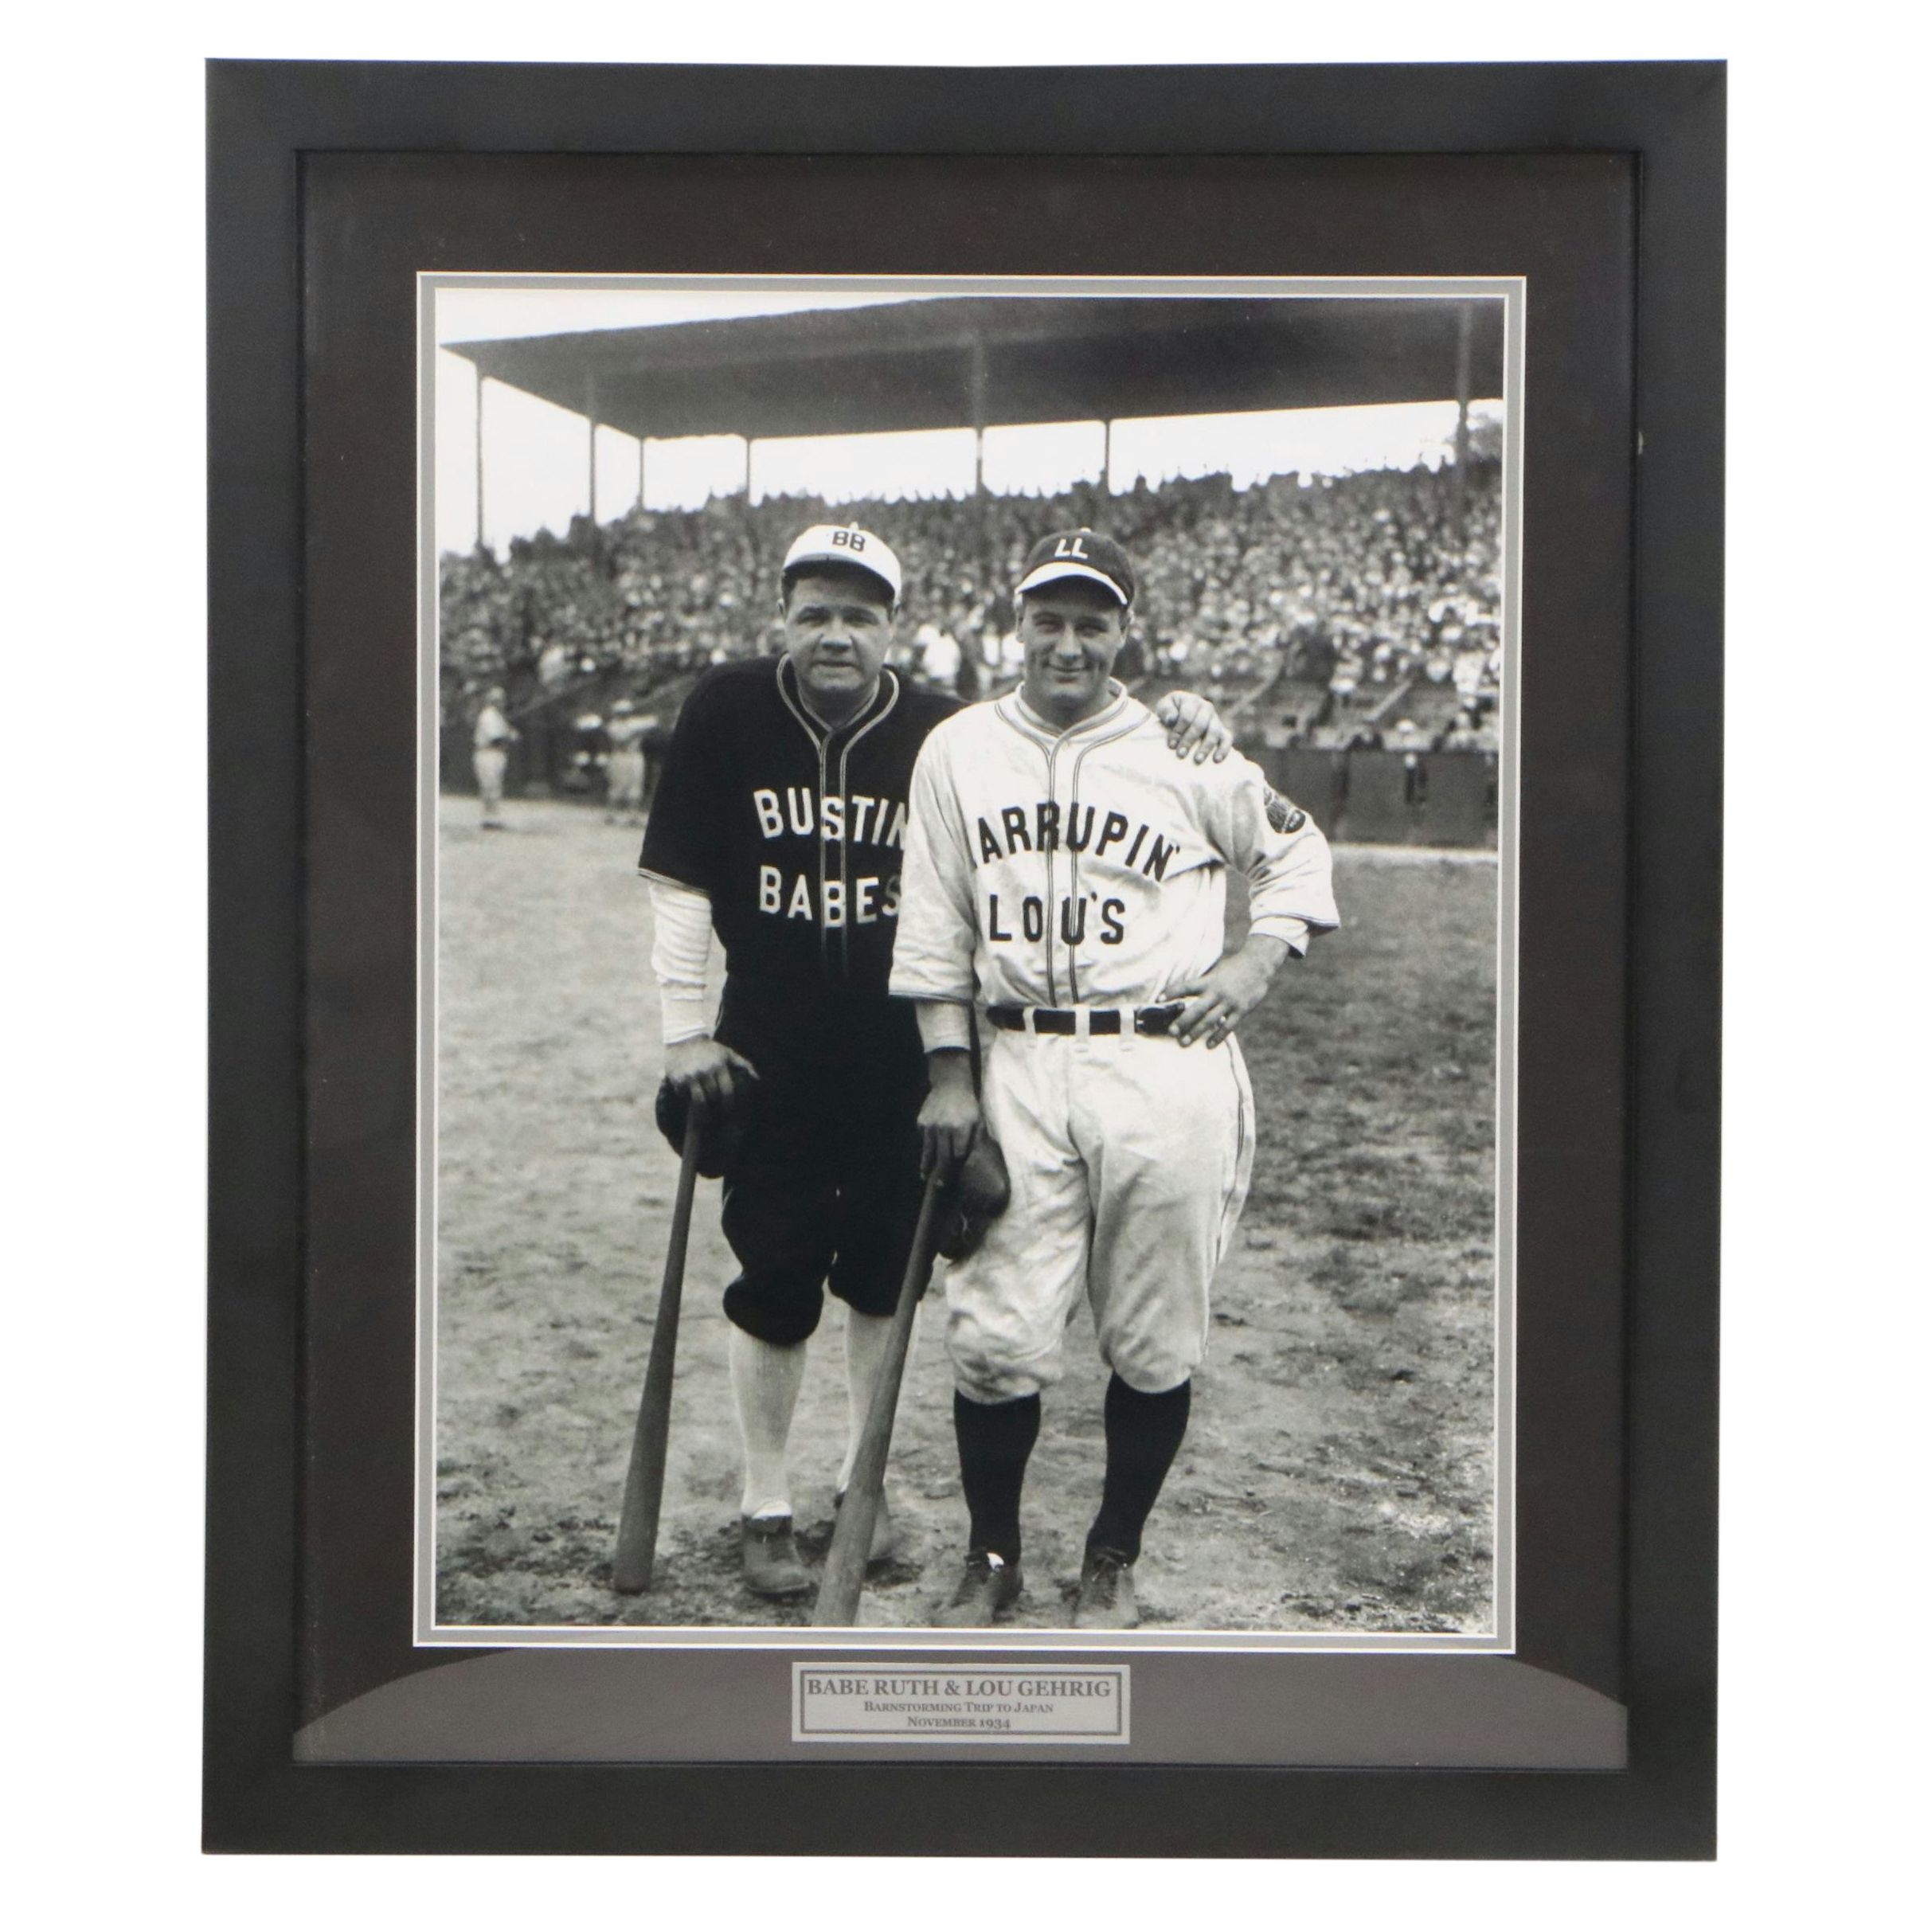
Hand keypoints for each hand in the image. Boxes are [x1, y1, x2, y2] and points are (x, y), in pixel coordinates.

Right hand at [663, 1035, 757, 1113]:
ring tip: (705, 1108)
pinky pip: (684, 1096)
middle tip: (716, 1107)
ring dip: (703, 1106)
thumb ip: (743, 1064)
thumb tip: (757, 1078)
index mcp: (719, 1066)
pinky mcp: (677, 1080)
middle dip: (716, 1102)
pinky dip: (687, 1097)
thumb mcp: (727, 1053)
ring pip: (700, 1100)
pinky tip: (689, 1095)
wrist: (683, 1040)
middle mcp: (705, 1072)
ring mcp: (690, 1076)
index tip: (728, 1108)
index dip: (729, 1103)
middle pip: (714, 1097)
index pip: (727, 1091)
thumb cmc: (710, 1049)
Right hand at [917, 1051, 981, 1179]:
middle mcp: (945, 1128)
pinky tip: (926, 1155)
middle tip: (940, 1186)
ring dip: (927, 1165)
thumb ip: (977, 1139)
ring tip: (925, 1177)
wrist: (950, 1083)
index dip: (958, 1165)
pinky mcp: (921, 1122)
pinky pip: (923, 1140)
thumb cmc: (968, 1105)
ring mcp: (931, 1125)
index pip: (959, 1153)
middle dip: (942, 1173)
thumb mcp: (978, 1120)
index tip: (957, 1174)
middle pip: (943, 1156)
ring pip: (929, 1151)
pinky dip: (925, 1148)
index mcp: (962, 1127)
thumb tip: (976, 1161)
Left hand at [1153, 690, 1231, 763]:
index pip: (1187, 716)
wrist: (1179, 718)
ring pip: (1214, 731)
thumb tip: (1172, 719)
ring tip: (1197, 760)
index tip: (1171, 745)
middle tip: (1180, 754)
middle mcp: (1206, 708)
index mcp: (1192, 701)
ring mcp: (1216, 719)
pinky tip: (1216, 760)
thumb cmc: (1170, 714)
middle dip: (1189, 740)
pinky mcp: (1222, 731)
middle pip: (1200, 724)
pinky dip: (1224, 748)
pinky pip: (1227, 738)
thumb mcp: (1164, 708)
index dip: (1178, 731)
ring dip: (1206, 746)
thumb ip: (1166, 710)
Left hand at [1172, 935, 1291, 1047]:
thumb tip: (1185, 991)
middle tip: (1171, 1032)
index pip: (1186, 986)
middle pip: (1197, 1009)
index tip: (1158, 999)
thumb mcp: (1216, 971)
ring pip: (1210, 1020)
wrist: (1259, 964)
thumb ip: (1203, 982)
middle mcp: (1217, 992)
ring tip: (1183, 1043)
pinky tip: (1209, 1045)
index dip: (1172, 992)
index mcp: (1209, 980)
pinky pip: (1228, 1026)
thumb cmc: (1234, 967)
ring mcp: (1230, 1002)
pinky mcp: (1241, 1010)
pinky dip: (1218, 1036)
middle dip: (1183, 1021)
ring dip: (1196, 1032)